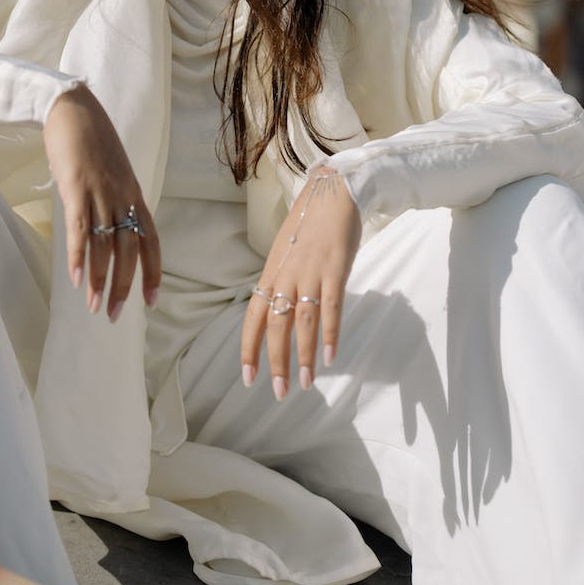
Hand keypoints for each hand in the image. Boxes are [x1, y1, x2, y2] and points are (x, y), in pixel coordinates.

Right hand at [43, 84, 160, 319]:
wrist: (73, 107)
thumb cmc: (90, 139)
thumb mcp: (112, 171)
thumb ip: (114, 198)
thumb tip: (109, 225)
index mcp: (134, 193)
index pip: (151, 240)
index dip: (152, 272)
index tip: (151, 301)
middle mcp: (122, 196)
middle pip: (129, 250)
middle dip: (124, 286)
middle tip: (115, 315)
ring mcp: (100, 192)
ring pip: (105, 245)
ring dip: (100, 280)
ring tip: (95, 307)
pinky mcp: (76, 187)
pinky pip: (80, 229)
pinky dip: (79, 256)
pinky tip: (77, 280)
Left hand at [240, 168, 360, 398]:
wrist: (333, 191)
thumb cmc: (311, 224)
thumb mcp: (287, 253)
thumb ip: (283, 282)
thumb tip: (280, 312)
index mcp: (271, 273)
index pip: (254, 317)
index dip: (249, 349)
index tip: (248, 378)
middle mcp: (285, 276)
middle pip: (275, 326)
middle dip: (275, 362)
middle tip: (278, 392)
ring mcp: (310, 273)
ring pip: (301, 322)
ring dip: (302, 355)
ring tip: (305, 384)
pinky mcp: (335, 269)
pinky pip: (331, 307)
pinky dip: (330, 333)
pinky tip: (330, 357)